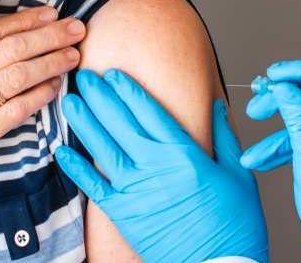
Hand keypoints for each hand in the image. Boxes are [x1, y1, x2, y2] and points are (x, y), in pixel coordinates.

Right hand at [0, 6, 84, 197]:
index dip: (25, 20)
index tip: (50, 13)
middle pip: (12, 48)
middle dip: (49, 35)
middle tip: (75, 26)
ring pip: (20, 76)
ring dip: (52, 62)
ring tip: (74, 53)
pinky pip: (17, 110)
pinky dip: (40, 95)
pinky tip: (56, 85)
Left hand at [54, 69, 268, 262]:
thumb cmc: (234, 226)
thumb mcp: (239, 176)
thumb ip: (225, 138)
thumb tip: (216, 107)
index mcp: (184, 154)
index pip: (150, 111)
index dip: (129, 90)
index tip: (114, 73)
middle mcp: (155, 167)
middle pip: (121, 122)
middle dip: (100, 96)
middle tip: (83, 75)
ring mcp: (136, 190)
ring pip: (103, 148)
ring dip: (84, 122)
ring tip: (70, 101)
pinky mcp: (123, 214)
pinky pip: (93, 186)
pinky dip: (76, 168)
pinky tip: (61, 150)